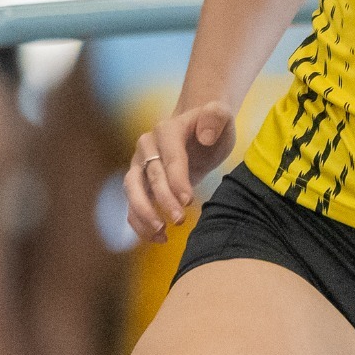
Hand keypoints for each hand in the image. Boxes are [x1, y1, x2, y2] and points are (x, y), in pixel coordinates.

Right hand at [124, 101, 235, 243]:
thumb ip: (216, 117)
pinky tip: (160, 238)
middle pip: (151, 175)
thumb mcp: (222, 115)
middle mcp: (147, 145)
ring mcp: (139, 164)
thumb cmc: (213, 125)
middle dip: (163, 200)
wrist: (197, 129)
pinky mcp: (139, 182)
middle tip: (180, 221)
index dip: (177, 180)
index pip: (170, 157)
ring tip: (162, 234)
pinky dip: (140, 223)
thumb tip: (205, 137)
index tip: (189, 201)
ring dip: (143, 213)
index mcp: (167, 129)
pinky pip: (132, 204)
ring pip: (132, 190)